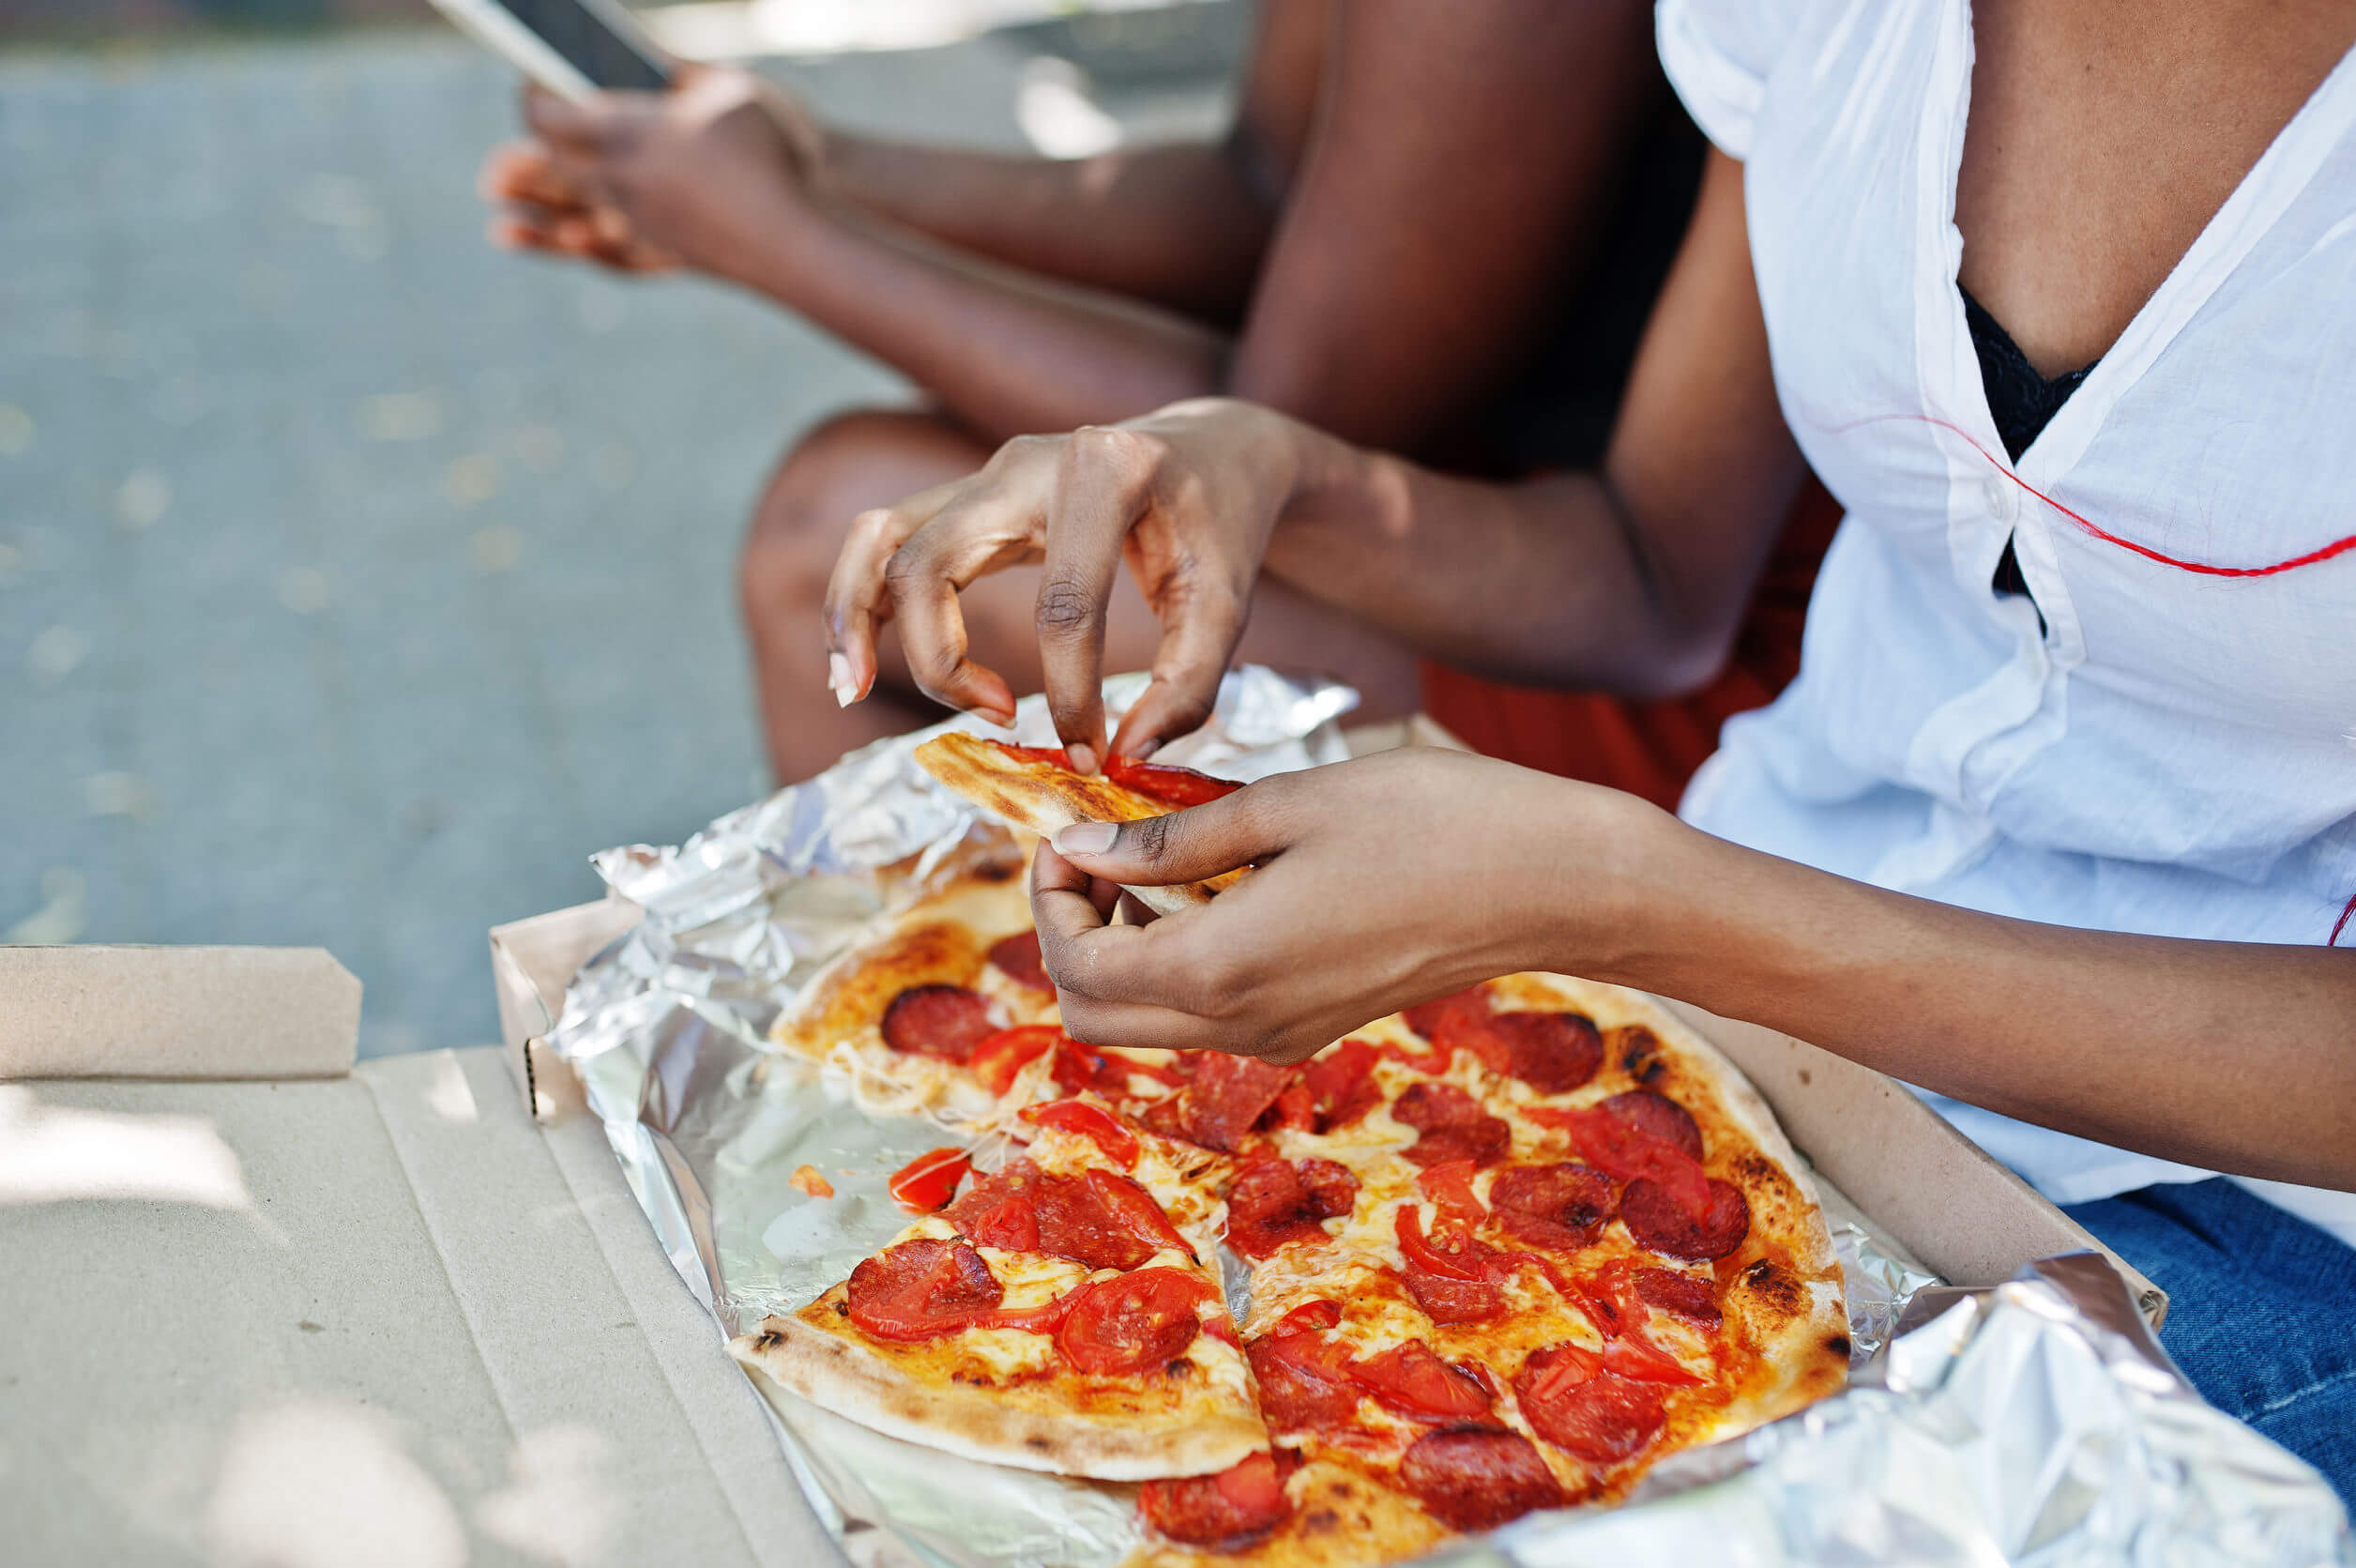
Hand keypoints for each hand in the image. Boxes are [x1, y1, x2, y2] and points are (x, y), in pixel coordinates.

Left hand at [495, 65, 827, 283]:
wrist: (793, 238)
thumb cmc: (767, 155)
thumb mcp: (731, 90)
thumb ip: (684, 74)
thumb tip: (657, 65)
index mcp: (626, 130)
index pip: (547, 112)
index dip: (532, 91)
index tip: (531, 75)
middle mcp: (618, 178)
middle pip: (553, 157)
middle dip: (534, 139)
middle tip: (536, 120)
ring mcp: (636, 218)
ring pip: (574, 197)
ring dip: (549, 184)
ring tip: (524, 175)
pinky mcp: (660, 247)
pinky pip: (602, 231)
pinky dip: (578, 222)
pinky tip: (583, 218)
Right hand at [822, 398, 1310, 771]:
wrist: (1211, 450)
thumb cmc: (1220, 524)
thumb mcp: (1229, 602)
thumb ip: (1189, 684)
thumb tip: (1125, 756)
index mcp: (1105, 474)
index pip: (1063, 604)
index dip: (1070, 693)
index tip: (1091, 750)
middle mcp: (1026, 462)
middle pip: (932, 561)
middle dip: (939, 658)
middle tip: (995, 719)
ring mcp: (985, 473)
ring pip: (881, 536)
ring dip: (856, 617)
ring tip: (852, 690)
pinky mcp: (967, 497)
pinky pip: (885, 541)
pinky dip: (860, 601)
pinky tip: (854, 666)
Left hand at [1028, 748, 1670, 1062]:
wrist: (1552, 883)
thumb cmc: (1432, 823)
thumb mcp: (1286, 806)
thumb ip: (1170, 839)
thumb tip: (1079, 848)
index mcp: (1223, 969)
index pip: (1076, 968)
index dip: (1049, 898)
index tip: (1072, 829)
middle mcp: (1242, 1024)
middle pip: (1092, 1017)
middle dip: (1070, 934)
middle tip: (1100, 851)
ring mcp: (1279, 1036)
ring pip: (1143, 1022)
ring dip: (1122, 947)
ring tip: (1159, 857)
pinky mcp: (1311, 1026)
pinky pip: (1203, 1013)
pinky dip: (1176, 957)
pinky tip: (1217, 884)